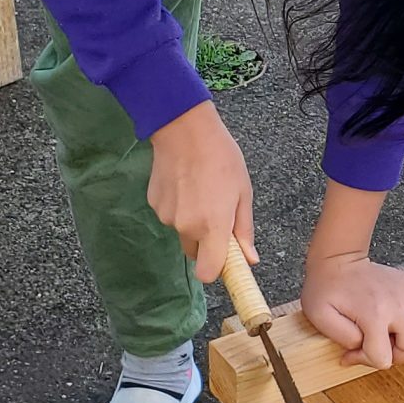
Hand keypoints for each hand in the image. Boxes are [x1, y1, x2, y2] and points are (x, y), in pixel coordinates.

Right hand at [145, 102, 255, 281]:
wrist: (184, 129)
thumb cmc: (222, 158)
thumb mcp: (243, 193)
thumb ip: (244, 230)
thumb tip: (249, 259)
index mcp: (212, 226)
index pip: (208, 273)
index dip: (216, 270)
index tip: (226, 259)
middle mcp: (186, 227)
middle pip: (196, 252)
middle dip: (207, 241)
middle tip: (217, 212)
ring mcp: (166, 216)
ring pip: (183, 231)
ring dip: (192, 221)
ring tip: (201, 189)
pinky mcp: (154, 204)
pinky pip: (170, 216)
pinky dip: (179, 207)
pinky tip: (185, 183)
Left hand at [301, 251, 403, 370]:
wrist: (337, 260)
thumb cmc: (326, 288)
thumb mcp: (320, 317)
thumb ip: (343, 339)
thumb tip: (363, 346)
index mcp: (375, 315)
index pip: (384, 358)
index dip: (367, 361)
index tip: (353, 352)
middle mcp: (398, 304)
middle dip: (400, 354)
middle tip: (381, 346)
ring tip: (399, 332)